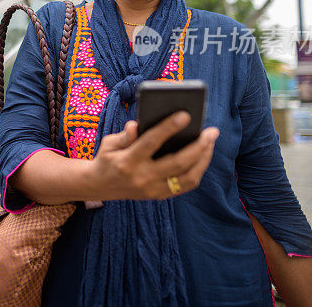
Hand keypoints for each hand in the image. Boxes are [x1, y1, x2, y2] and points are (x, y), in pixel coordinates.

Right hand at [91, 111, 219, 200]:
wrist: (99, 186)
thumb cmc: (107, 158)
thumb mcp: (109, 142)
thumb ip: (125, 134)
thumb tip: (138, 124)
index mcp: (128, 161)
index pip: (151, 142)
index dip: (168, 127)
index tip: (185, 114)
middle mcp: (143, 178)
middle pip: (178, 163)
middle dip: (199, 146)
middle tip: (212, 131)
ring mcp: (153, 190)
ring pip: (188, 177)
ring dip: (203, 159)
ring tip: (210, 143)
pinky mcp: (159, 196)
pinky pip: (185, 185)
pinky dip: (197, 170)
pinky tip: (202, 156)